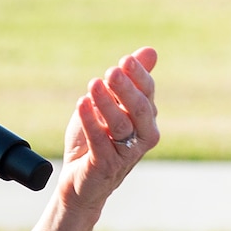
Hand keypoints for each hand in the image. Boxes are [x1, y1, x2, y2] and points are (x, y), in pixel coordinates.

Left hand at [57, 47, 159, 215]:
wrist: (80, 179)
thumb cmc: (97, 139)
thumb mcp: (111, 105)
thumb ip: (129, 80)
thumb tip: (150, 51)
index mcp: (146, 119)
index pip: (147, 93)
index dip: (138, 76)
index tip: (125, 60)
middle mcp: (142, 137)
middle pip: (139, 109)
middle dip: (126, 89)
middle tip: (112, 71)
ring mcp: (125, 154)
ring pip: (121, 125)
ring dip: (107, 103)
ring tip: (93, 84)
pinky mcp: (105, 166)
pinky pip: (100, 142)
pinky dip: (90, 122)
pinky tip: (82, 104)